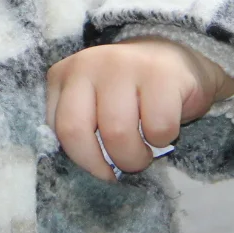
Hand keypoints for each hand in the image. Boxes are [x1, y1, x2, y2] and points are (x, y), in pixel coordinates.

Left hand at [45, 38, 233, 181]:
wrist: (174, 59)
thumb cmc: (129, 94)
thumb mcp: (91, 104)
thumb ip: (78, 127)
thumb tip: (82, 172)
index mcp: (63, 75)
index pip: (59, 129)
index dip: (83, 160)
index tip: (103, 172)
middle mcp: (88, 64)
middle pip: (79, 131)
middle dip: (106, 161)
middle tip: (126, 164)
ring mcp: (123, 64)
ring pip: (118, 132)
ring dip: (136, 156)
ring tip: (145, 150)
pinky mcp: (161, 73)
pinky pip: (158, 126)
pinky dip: (164, 138)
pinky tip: (164, 128)